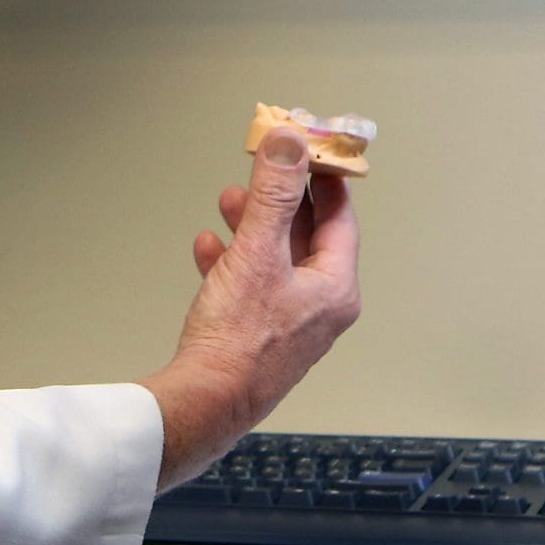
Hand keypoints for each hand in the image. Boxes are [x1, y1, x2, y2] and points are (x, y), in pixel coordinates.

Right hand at [142, 130, 360, 487]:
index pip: (340, 216)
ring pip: (276, 258)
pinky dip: (233, 260)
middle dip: (279, 198)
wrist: (204, 402)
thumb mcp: (257, 252)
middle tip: (263, 167)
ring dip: (253, 225)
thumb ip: (273, 193)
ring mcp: (290, 324)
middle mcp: (320, 307)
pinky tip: (208, 248)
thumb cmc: (238, 341)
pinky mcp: (259, 336)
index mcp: (335, 288)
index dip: (323, 177)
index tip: (307, 148)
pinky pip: (252, 285)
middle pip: (307, 235)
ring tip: (230, 201)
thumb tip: (289, 142)